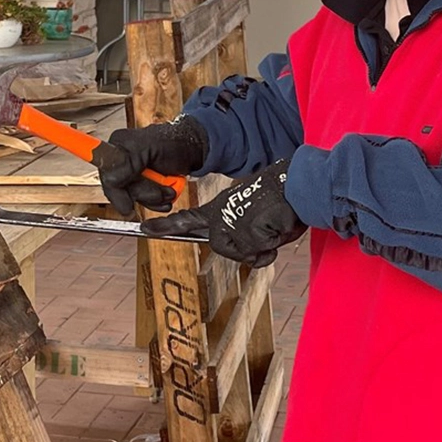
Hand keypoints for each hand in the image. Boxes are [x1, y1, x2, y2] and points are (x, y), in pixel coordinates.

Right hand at [91, 118, 209, 215]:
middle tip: (161, 190)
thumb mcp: (150, 147)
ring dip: (153, 197)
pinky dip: (157, 202)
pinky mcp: (142, 185)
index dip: (115, 192)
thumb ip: (127, 162)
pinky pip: (143, 202)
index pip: (107, 175)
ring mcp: (131, 174)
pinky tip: (167, 195)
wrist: (195, 149)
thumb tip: (110, 179)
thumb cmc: (175, 141)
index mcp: (117, 146)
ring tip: (168, 189)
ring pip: (133, 198)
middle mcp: (121, 161)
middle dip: (144, 193)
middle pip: (120, 191)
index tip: (127, 206)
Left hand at [143, 161, 303, 266]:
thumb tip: (254, 257)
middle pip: (220, 247)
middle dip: (245, 248)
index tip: (144, 228)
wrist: (296, 185)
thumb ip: (245, 237)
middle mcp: (220, 214)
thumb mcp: (254, 217)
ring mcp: (230, 222)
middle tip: (263, 229)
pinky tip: (277, 227)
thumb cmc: (280, 202)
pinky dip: (272, 245)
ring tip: (272, 226)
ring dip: (261, 247)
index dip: (166, 226)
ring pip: (240, 253)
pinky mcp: (245, 230)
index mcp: (219, 208)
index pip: (188, 219)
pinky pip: (258, 252)